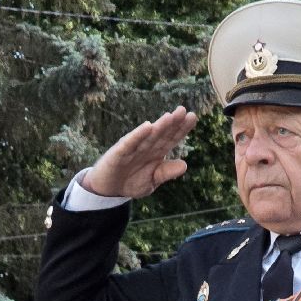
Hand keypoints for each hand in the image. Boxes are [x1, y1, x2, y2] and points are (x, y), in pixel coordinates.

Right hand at [81, 107, 197, 198]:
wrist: (108, 190)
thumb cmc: (131, 182)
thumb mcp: (152, 181)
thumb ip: (166, 172)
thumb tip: (185, 165)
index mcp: (156, 152)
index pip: (171, 138)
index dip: (181, 128)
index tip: (192, 117)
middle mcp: (146, 147)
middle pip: (161, 134)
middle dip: (172, 123)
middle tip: (183, 110)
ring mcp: (133, 148)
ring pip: (148, 136)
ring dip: (159, 126)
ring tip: (170, 116)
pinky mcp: (119, 153)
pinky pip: (130, 143)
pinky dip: (138, 135)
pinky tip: (147, 127)